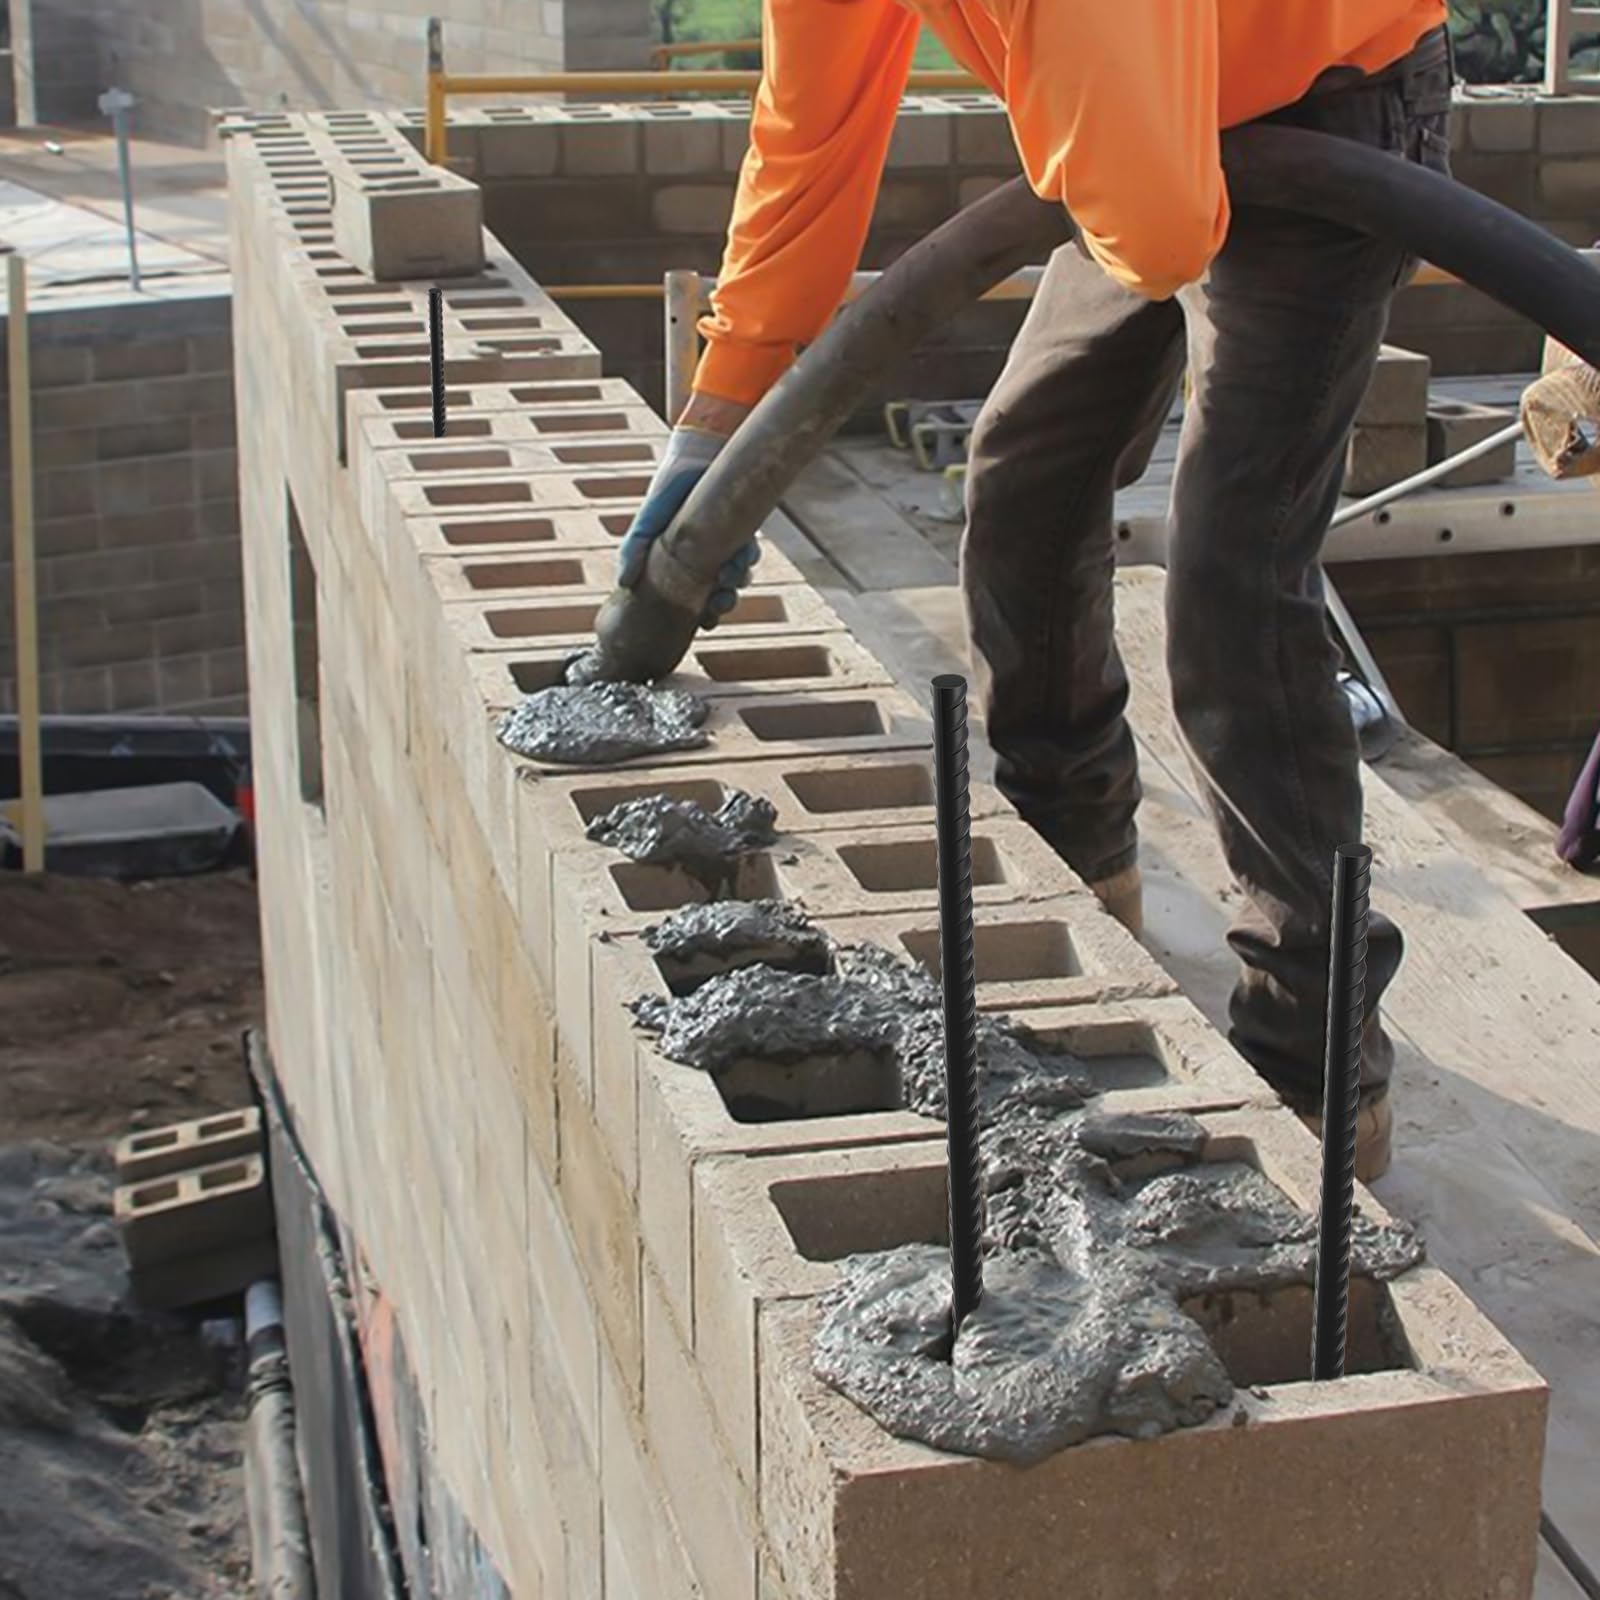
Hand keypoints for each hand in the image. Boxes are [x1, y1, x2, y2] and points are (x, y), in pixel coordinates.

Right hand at [617, 424, 760, 628]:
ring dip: (737, 581)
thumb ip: (634, 551)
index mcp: (679, 568)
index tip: (705, 621)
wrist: (696, 460)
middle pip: (719, 596)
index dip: (702, 617)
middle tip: (721, 601)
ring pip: (737, 579)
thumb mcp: (647, 523)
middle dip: (724, 603)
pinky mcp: (742, 533)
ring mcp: (724, 547)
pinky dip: (747, 558)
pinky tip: (743, 551)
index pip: (692, 603)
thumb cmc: (666, 493)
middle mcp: (703, 561)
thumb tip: (623, 583)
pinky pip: (749, 556)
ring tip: (730, 573)